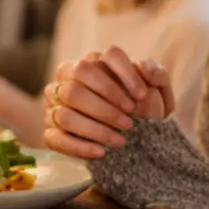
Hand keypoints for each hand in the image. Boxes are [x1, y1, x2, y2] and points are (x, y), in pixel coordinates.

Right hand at [42, 46, 174, 160]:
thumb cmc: (144, 110)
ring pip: (66, 113)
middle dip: (107, 103)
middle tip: (129, 122)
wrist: (135, 140)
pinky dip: (80, 147)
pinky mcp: (51, 130)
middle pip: (79, 80)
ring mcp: (56, 103)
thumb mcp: (158, 93)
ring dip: (96, 128)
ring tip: (120, 140)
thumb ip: (156, 75)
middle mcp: (69, 77)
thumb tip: (144, 67)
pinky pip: (56, 138)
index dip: (126, 74)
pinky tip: (102, 152)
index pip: (109, 55)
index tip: (141, 95)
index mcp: (95, 61)